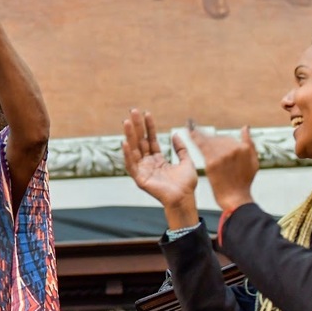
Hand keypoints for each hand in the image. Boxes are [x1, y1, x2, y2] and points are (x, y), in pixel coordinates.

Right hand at [121, 109, 197, 226]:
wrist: (185, 199)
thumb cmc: (186, 185)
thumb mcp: (186, 162)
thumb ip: (181, 149)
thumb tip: (175, 134)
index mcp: (157, 159)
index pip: (151, 139)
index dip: (149, 126)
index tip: (147, 113)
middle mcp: (148, 163)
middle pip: (140, 141)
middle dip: (136, 126)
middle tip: (133, 111)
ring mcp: (143, 170)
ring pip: (134, 149)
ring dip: (129, 135)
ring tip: (126, 122)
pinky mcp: (139, 178)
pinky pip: (131, 165)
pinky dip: (127, 154)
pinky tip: (125, 143)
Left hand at [189, 126, 256, 212]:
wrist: (235, 197)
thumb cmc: (244, 181)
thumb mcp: (254, 161)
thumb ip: (250, 143)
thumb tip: (245, 127)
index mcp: (244, 148)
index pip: (228, 138)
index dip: (220, 143)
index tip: (214, 143)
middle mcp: (233, 149)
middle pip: (218, 139)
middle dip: (213, 143)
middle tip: (207, 151)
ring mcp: (222, 155)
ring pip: (210, 141)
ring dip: (202, 136)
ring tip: (192, 127)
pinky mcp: (212, 161)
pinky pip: (201, 144)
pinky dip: (194, 136)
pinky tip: (188, 129)